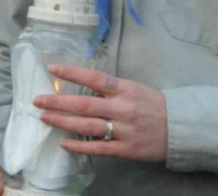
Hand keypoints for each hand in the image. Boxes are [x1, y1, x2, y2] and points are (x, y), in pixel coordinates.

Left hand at [33, 65, 167, 161]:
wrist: (180, 127)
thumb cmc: (154, 104)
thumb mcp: (135, 88)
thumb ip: (112, 88)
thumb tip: (83, 84)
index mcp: (125, 89)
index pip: (94, 78)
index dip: (72, 72)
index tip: (52, 68)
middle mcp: (122, 108)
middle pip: (85, 104)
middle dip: (58, 101)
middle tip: (37, 100)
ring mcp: (123, 130)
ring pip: (87, 126)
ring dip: (63, 121)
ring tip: (44, 118)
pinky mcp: (125, 149)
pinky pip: (98, 148)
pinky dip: (79, 146)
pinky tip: (64, 142)